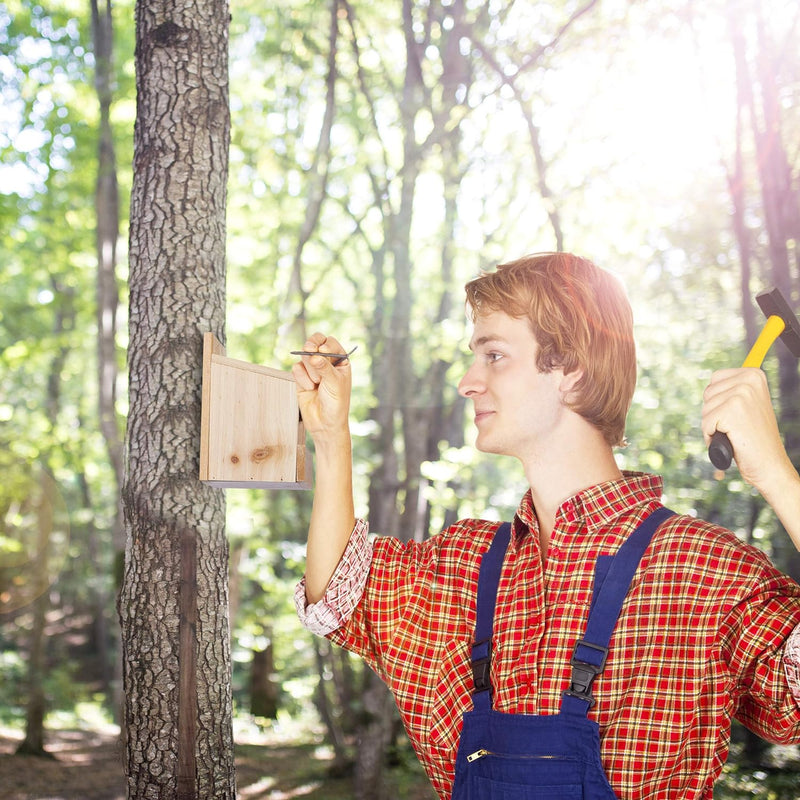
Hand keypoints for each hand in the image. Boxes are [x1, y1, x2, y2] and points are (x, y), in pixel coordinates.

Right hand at [291, 333, 351, 441]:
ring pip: (304, 356)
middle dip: (311, 346)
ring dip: (310, 369)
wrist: (325, 423)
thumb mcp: (334, 383)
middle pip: (315, 344)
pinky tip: (309, 388)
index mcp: (340, 361)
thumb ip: (324, 367)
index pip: (330, 343)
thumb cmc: (336, 404)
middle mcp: (326, 362)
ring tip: (316, 383)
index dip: (325, 344)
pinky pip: (296, 368)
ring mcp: (313, 369)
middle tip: (308, 349)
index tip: (323, 352)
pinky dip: (301, 378)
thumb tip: (315, 355)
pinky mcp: (301, 377)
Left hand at [702, 368, 791, 490]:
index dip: (718, 401)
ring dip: (713, 425)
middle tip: (736, 426)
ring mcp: (740, 394)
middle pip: (708, 393)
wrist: (769, 463)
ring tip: (734, 433)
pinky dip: (711, 436)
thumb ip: (732, 389)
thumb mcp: (748, 404)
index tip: (737, 413)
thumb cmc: (754, 437)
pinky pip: (705, 423)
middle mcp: (748, 380)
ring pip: (705, 409)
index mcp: (754, 374)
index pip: (715, 379)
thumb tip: (712, 381)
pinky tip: (730, 440)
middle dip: (714, 413)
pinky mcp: (731, 411)